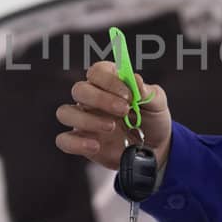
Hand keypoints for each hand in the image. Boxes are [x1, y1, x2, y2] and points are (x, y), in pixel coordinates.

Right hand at [55, 61, 173, 169]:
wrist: (155, 149)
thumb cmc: (152, 120)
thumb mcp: (157, 104)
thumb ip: (148, 92)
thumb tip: (135, 80)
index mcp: (109, 83)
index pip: (97, 71)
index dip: (109, 80)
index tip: (128, 94)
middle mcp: (92, 99)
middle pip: (79, 89)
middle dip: (99, 99)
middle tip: (123, 110)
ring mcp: (83, 121)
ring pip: (65, 113)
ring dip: (87, 120)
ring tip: (112, 127)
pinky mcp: (81, 142)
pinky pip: (64, 140)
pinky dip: (76, 143)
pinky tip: (96, 145)